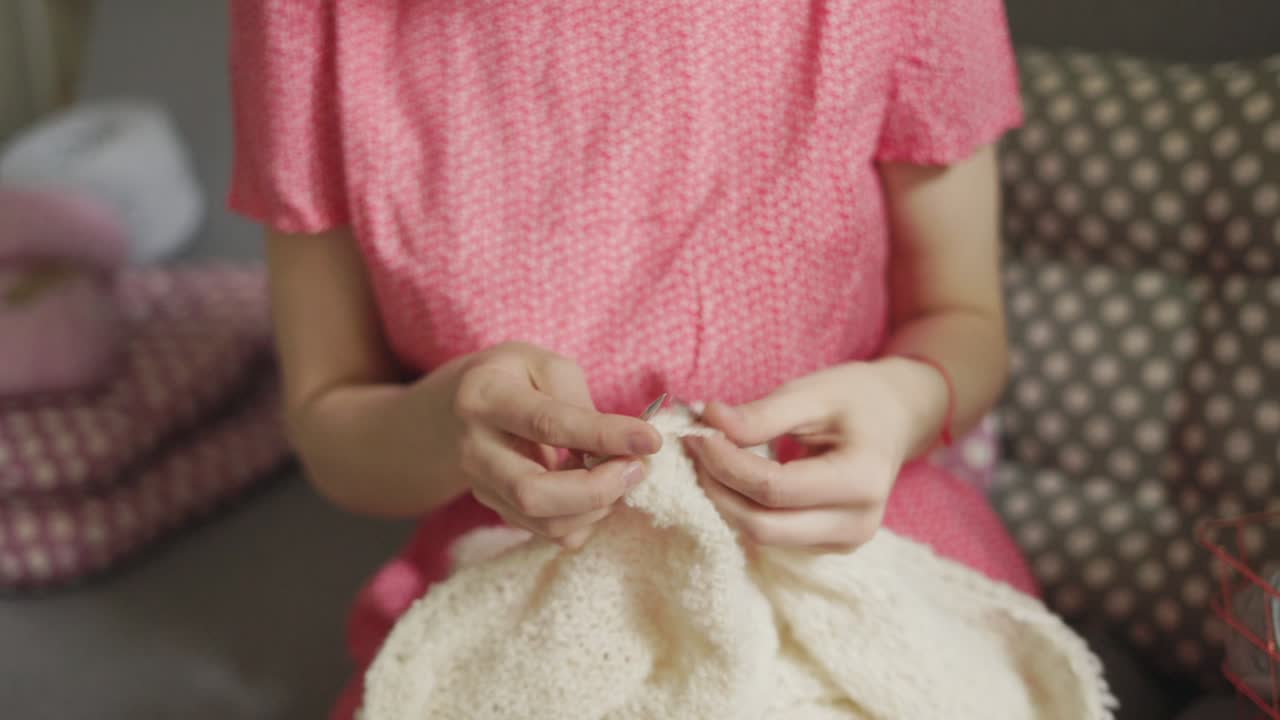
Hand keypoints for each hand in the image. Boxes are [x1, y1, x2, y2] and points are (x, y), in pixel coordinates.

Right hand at [425, 342, 662, 547]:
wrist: (457, 409)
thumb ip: (578, 400)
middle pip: (533, 492)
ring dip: (598, 507)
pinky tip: (597, 490)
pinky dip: (586, 518)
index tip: (651, 439)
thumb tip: (618, 447)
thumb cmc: (513, 378)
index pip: (548, 424)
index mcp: (485, 397)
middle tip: (636, 469)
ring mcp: (482, 487)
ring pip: (543, 521)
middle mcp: (475, 449)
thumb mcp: (542, 364)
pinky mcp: (498, 510)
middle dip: (597, 489)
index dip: (604, 435)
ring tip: (622, 476)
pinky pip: (549, 532)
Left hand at [684, 359, 943, 551]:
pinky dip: (744, 507)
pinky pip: (772, 535)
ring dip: (726, 499)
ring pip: (762, 536)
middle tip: (695, 446)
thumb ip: (762, 413)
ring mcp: (844, 542)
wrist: (896, 417)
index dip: (726, 464)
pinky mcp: (827, 545)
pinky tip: (734, 475)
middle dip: (718, 487)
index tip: (698, 433)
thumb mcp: (813, 392)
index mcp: (861, 480)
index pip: (773, 488)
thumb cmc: (857, 398)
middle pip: (762, 525)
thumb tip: (709, 421)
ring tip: (710, 457)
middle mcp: (856, 524)